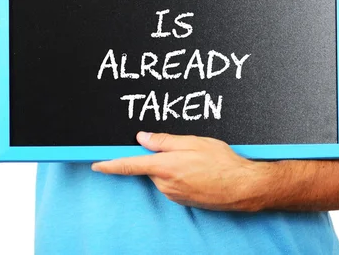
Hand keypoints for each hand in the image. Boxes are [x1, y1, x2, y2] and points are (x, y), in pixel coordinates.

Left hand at [92, 132, 274, 211]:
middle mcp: (165, 184)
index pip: (129, 165)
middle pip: (150, 167)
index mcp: (164, 166)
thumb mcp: (193, 142)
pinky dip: (180, 176)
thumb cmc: (222, 162)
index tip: (96, 164)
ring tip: (197, 162)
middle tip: (183, 149)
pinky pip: (172, 184)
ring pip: (162, 175)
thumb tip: (142, 137)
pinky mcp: (182, 201)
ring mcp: (173, 194)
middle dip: (160, 157)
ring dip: (172, 166)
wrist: (243, 187)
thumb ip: (164, 140)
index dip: (110, 164)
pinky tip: (199, 172)